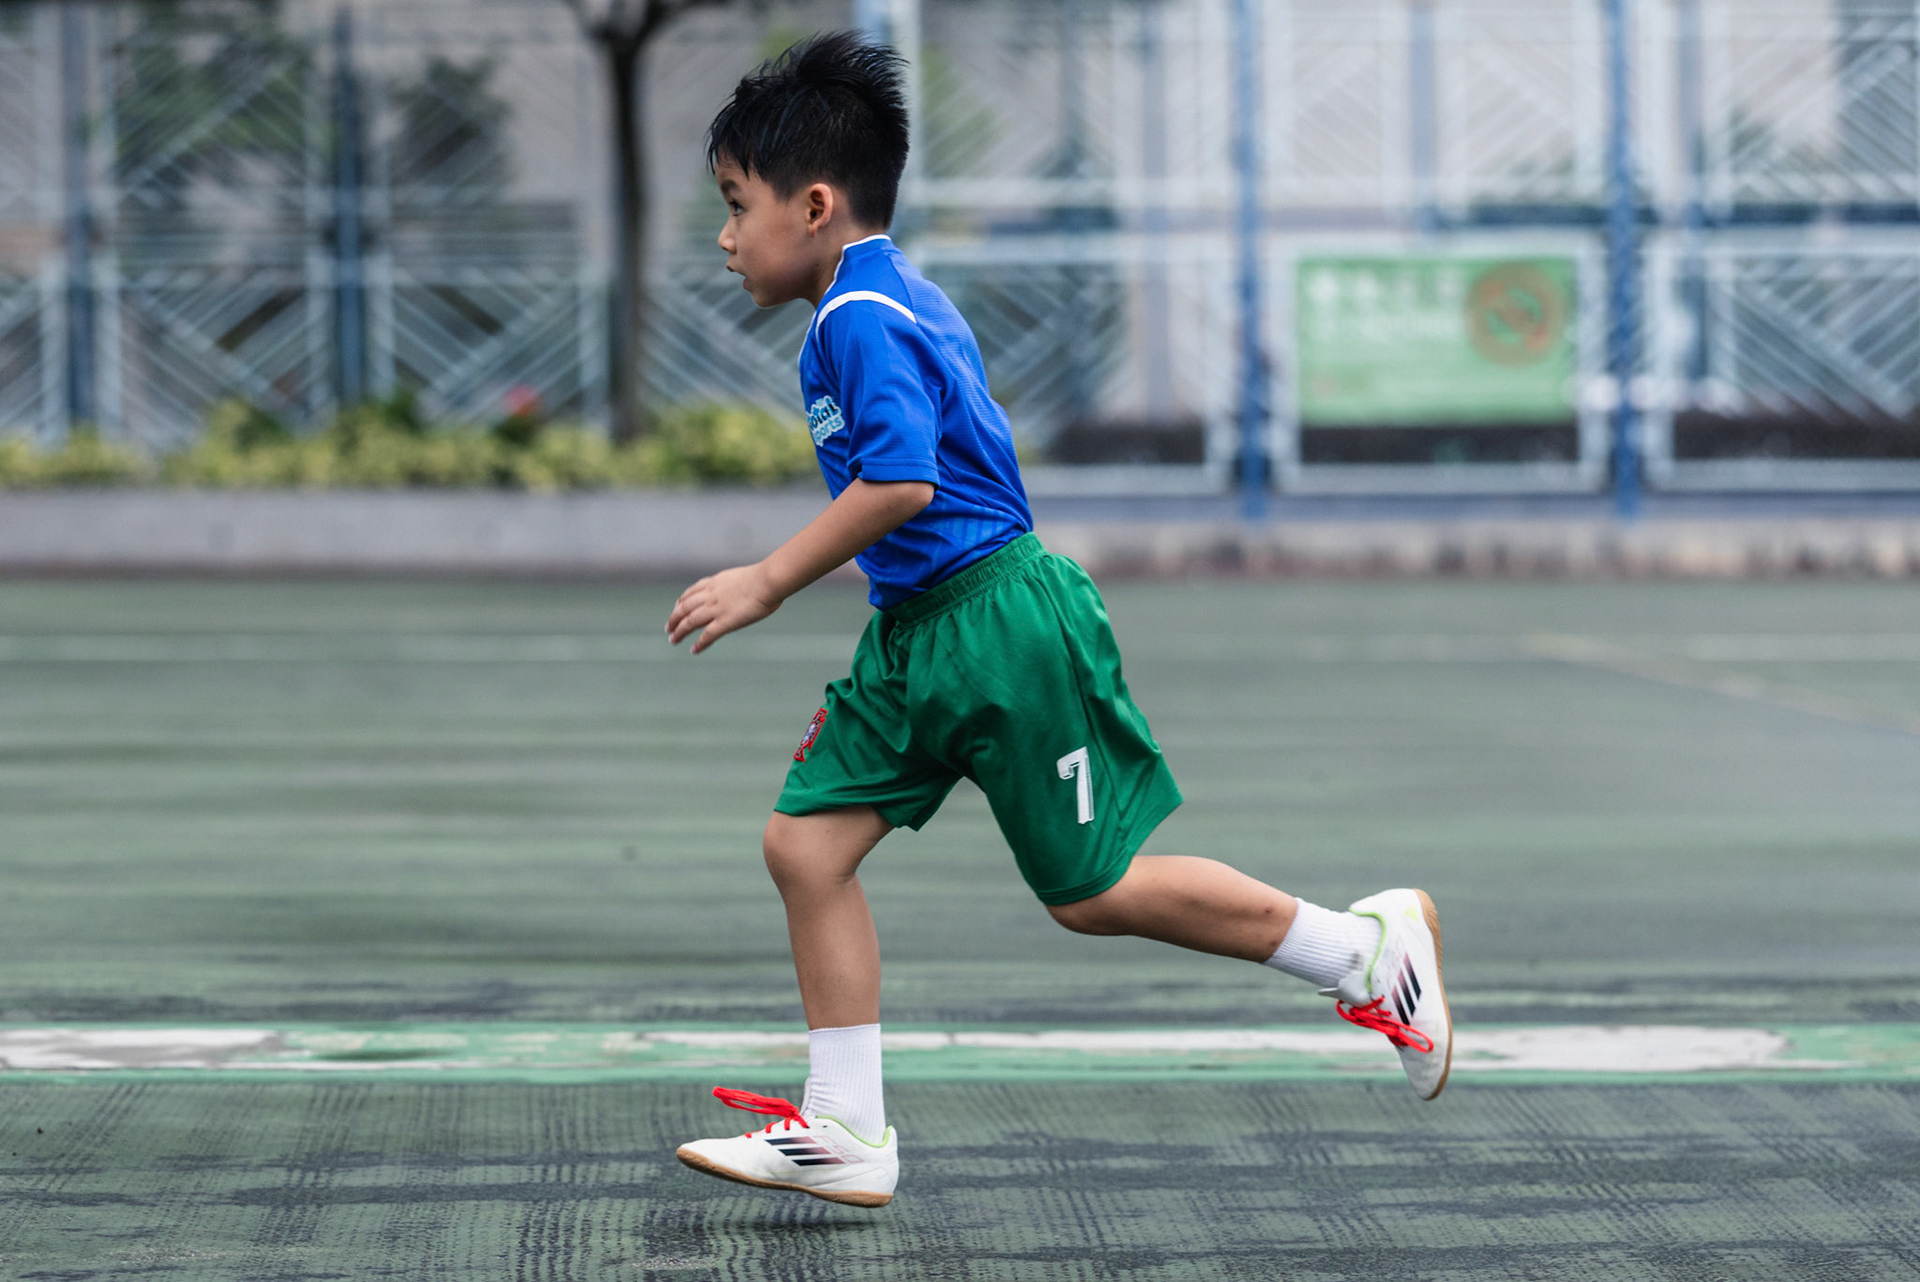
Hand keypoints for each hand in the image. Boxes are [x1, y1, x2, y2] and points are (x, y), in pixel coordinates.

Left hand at [666, 562, 781, 653]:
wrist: (768, 581)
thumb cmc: (766, 578)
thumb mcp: (745, 577)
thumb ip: (739, 585)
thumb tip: (748, 589)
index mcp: (716, 582)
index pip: (691, 592)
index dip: (681, 601)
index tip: (676, 608)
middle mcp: (711, 595)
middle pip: (685, 607)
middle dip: (674, 618)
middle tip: (668, 628)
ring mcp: (716, 608)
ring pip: (690, 621)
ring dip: (680, 631)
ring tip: (673, 640)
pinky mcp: (725, 622)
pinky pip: (707, 635)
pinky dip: (699, 643)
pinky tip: (693, 650)